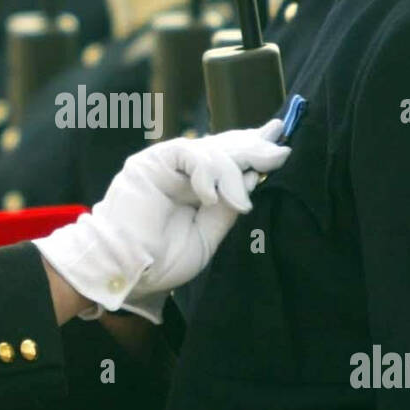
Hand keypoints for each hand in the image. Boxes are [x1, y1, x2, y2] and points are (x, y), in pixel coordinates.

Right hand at [33, 121, 288, 322]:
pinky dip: (206, 172)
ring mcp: (166, 165)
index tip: (278, 137)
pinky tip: (209, 197)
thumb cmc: (163, 260)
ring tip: (239, 201)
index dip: (252, 146)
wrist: (131, 272)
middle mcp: (182, 172)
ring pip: (211, 150)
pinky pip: (189, 153)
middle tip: (279, 153)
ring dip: (232, 173)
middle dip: (254, 148)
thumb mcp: (209, 234)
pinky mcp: (151, 162)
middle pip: (223, 147)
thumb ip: (229, 208)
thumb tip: (254, 178)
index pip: (227, 158)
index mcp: (196, 187)